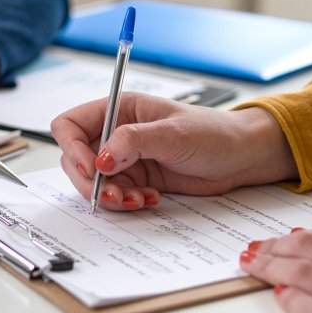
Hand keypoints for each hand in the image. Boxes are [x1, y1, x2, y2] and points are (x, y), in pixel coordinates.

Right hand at [50, 92, 297, 210]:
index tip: (90, 168)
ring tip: (136, 200)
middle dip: (90, 181)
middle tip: (113, 195)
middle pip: (76, 158)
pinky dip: (126, 202)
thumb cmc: (213, 133)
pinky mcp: (136, 179)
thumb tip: (101, 159)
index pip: (70, 124)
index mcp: (118, 110)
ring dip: (109, 196)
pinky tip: (149, 199)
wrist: (241, 158)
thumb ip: (133, 141)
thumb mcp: (173, 133)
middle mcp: (115, 133)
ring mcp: (124, 158)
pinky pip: (115, 195)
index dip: (72, 147)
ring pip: (94, 181)